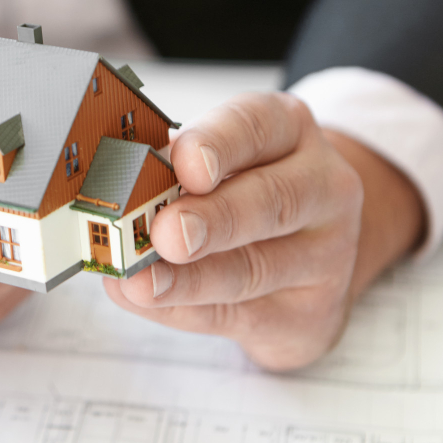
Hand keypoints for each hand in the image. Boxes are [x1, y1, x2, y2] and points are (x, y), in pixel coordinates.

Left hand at [104, 92, 424, 369]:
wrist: (309, 252)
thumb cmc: (245, 190)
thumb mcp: (220, 159)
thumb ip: (175, 169)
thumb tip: (116, 184)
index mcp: (288, 130)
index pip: (255, 126)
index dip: (216, 145)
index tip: (183, 164)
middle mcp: (322, 187)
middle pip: (269, 202)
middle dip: (210, 220)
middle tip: (164, 233)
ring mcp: (326, 255)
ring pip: (253, 269)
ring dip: (188, 280)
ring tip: (142, 281)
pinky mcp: (311, 313)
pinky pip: (239, 315)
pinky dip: (183, 309)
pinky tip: (145, 300)